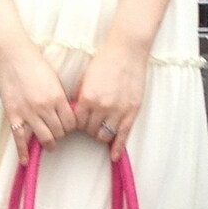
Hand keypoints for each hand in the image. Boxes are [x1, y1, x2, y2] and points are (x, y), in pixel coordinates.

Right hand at [0, 43, 75, 164]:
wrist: (12, 56)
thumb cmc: (34, 64)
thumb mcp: (54, 80)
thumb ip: (60, 98)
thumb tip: (66, 114)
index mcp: (57, 97)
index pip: (71, 123)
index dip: (71, 128)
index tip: (68, 127)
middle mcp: (44, 108)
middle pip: (59, 132)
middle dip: (61, 135)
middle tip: (59, 133)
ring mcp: (28, 113)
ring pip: (44, 138)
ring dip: (49, 143)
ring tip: (49, 144)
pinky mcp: (13, 115)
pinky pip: (19, 138)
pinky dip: (22, 151)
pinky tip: (25, 161)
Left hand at [74, 37, 149, 161]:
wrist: (127, 51)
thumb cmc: (105, 61)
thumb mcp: (85, 78)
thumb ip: (80, 97)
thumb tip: (75, 112)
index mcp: (87, 98)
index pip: (76, 123)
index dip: (76, 124)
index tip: (78, 122)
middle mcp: (102, 107)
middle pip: (89, 131)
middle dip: (88, 129)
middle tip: (90, 123)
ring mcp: (118, 111)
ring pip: (104, 136)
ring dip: (100, 135)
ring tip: (100, 129)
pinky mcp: (131, 112)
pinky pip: (122, 136)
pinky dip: (117, 148)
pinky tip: (114, 157)